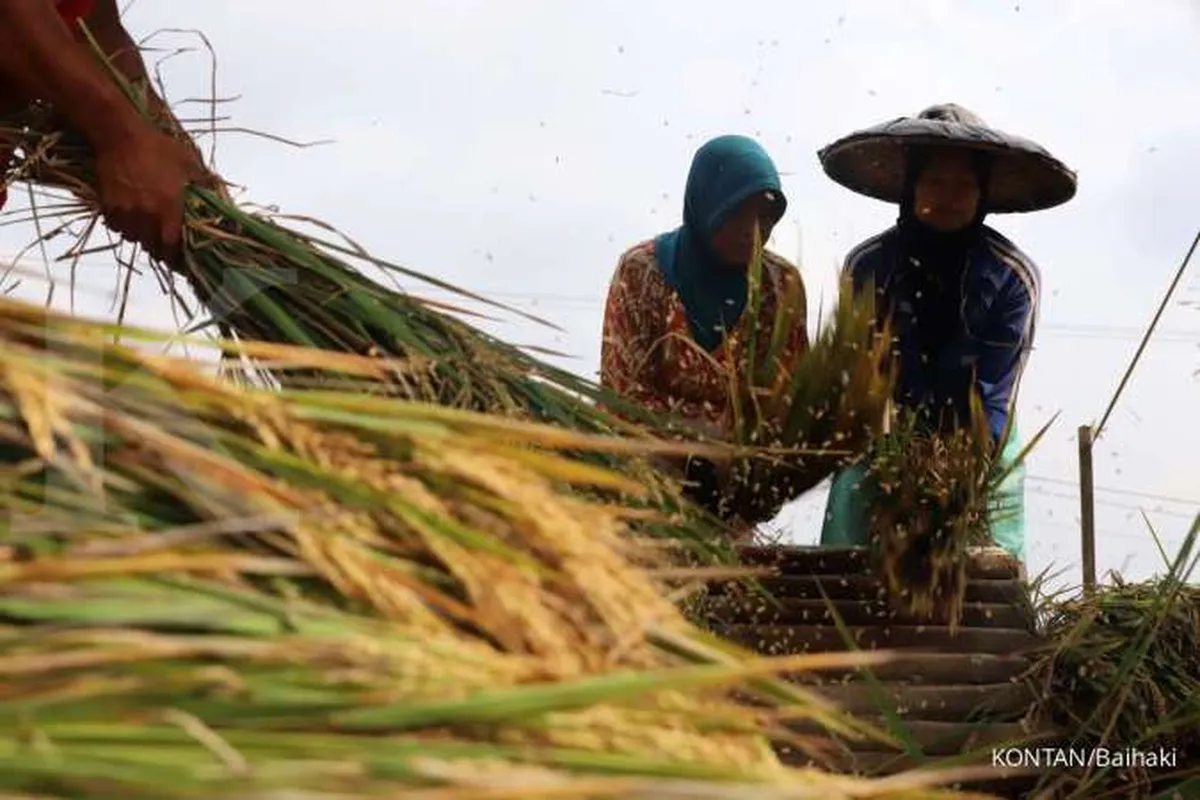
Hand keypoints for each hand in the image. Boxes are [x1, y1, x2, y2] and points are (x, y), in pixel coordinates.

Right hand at [92, 121, 209, 262]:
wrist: (120, 135)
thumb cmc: (158, 147)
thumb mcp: (188, 162)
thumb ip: (202, 183)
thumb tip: (218, 195)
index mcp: (169, 208)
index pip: (171, 245)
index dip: (174, 254)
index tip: (177, 254)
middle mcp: (147, 215)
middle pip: (151, 246)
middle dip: (158, 247)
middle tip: (162, 243)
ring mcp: (126, 211)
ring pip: (132, 238)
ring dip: (140, 237)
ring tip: (146, 230)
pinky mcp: (108, 205)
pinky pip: (115, 226)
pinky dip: (122, 226)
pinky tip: (128, 218)